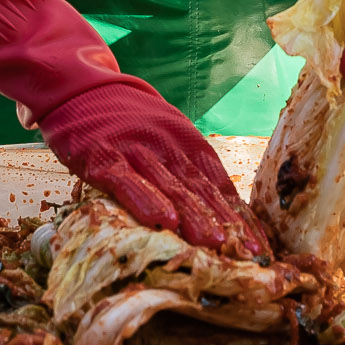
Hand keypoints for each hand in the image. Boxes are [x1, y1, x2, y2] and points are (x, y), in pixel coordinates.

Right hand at [38, 76, 268, 257]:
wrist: (82, 89)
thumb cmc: (130, 124)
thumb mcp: (167, 139)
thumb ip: (189, 172)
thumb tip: (223, 217)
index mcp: (188, 144)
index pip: (221, 186)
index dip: (241, 220)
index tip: (261, 250)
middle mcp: (168, 146)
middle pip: (202, 189)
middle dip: (227, 224)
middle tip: (248, 255)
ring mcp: (136, 150)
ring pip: (170, 186)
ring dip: (194, 216)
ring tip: (215, 244)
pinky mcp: (102, 155)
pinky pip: (126, 180)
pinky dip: (145, 200)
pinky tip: (161, 221)